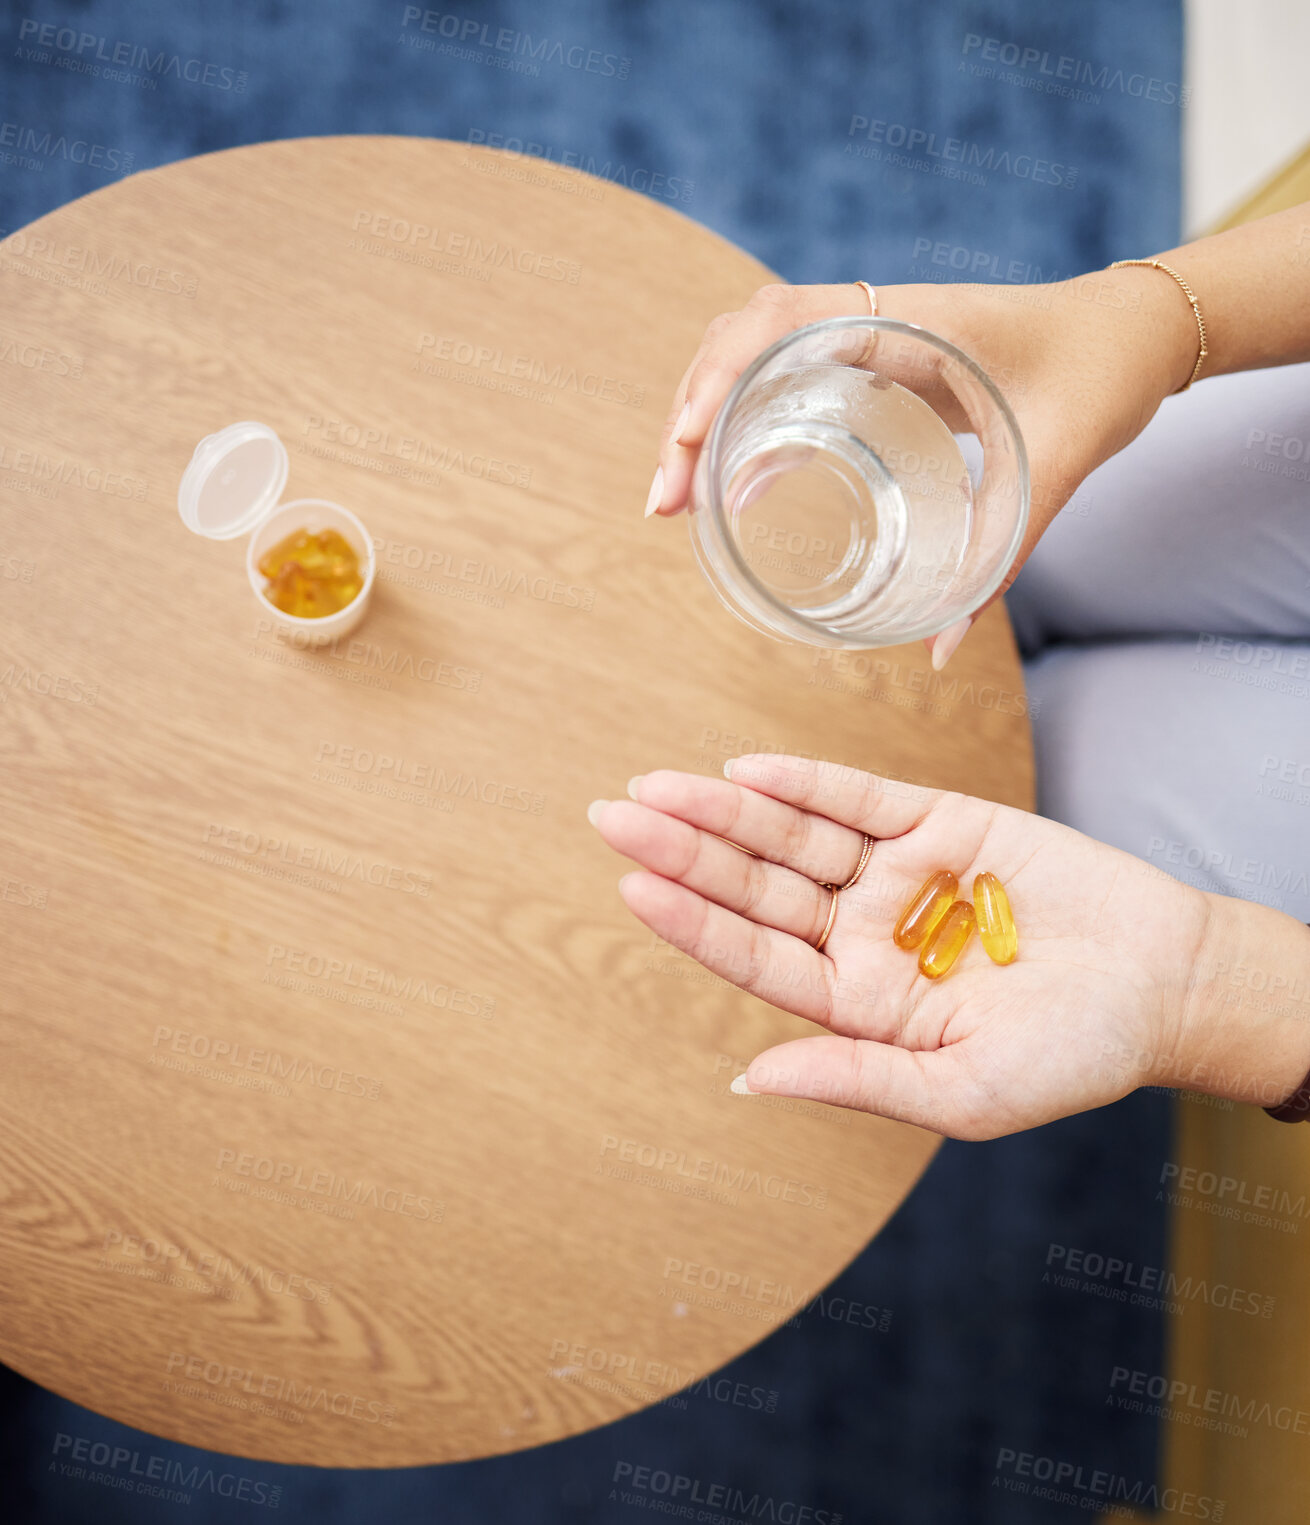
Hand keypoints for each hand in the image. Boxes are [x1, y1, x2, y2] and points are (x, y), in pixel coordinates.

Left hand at [588, 754, 1262, 1139]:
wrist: (1166, 984)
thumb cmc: (1071, 1054)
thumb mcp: (962, 1093)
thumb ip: (855, 1078)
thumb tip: (747, 1083)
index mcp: (858, 1002)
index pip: (755, 957)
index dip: (692, 923)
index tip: (630, 887)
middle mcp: (864, 933)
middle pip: (754, 887)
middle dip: (684, 852)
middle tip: (609, 817)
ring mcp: (898, 875)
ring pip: (791, 836)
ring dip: (725, 810)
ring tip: (656, 786)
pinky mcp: (942, 823)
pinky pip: (859, 797)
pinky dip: (805, 782)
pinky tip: (746, 771)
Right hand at [646, 274, 1196, 662]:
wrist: (1134, 331)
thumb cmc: (1098, 377)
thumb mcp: (1051, 466)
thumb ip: (999, 558)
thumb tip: (941, 650)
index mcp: (906, 319)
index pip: (778, 323)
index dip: (717, 378)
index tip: (688, 447)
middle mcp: (873, 315)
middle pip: (741, 340)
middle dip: (689, 414)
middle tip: (665, 502)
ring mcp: (867, 335)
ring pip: (752, 357)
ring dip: (705, 416)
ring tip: (677, 498)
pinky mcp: (873, 362)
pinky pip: (788, 381)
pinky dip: (746, 425)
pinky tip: (731, 488)